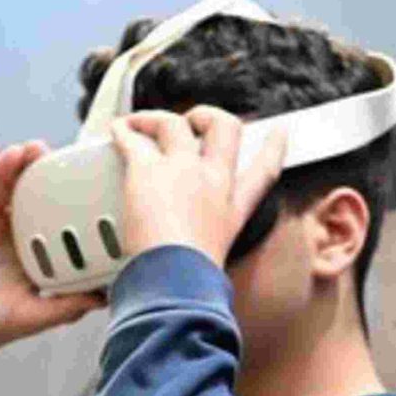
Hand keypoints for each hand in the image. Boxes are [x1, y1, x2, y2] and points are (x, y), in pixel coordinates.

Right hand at [0, 142, 106, 380]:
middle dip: (57, 178)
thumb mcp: (28, 317)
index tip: (103, 188)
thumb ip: (65, 306)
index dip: (81, 207)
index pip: (64, 225)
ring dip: (29, 166)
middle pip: (41, 199)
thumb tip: (106, 298)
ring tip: (44, 150)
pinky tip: (14, 157)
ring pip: (13, 188)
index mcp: (36, 257)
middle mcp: (15, 236)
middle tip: (77, 158)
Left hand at [105, 105, 289, 270]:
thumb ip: (211, 249)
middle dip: (208, 116)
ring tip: (140, 124)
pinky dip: (123, 130)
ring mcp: (182, 170)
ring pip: (174, 123)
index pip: (265, 170)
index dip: (274, 148)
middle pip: (224, 128)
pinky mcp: (147, 169)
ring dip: (155, 118)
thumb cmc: (191, 279)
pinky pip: (133, 138)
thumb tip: (204, 266)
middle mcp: (212, 181)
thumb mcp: (219, 259)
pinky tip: (117, 130)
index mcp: (233, 206)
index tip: (278, 133)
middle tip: (192, 121)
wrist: (175, 278)